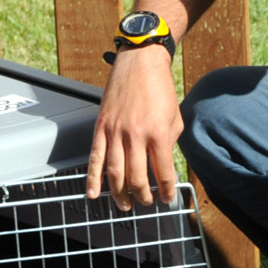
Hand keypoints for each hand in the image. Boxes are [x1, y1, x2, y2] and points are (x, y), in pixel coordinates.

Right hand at [86, 44, 180, 209]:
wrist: (140, 62)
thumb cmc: (160, 88)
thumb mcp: (174, 118)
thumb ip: (169, 144)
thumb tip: (163, 167)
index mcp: (158, 134)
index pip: (163, 173)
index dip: (166, 190)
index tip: (167, 199)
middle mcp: (135, 135)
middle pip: (137, 178)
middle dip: (143, 196)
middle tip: (147, 202)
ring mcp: (115, 132)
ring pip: (115, 173)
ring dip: (120, 194)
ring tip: (125, 205)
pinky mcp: (101, 126)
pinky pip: (95, 157)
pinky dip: (93, 178)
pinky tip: (94, 193)